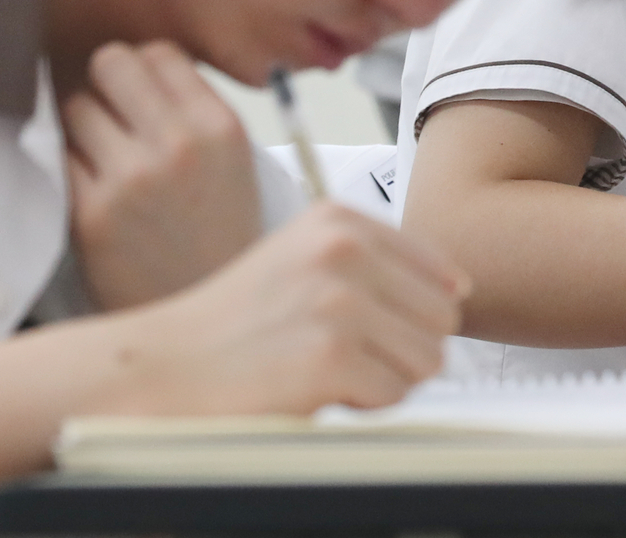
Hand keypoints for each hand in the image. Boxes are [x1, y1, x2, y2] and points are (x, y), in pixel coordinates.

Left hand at [62, 40, 262, 310]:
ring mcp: (131, 179)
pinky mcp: (91, 215)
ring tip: (107, 160)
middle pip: (110, 63)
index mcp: (220, 127)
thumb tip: (138, 63)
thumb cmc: (220, 239)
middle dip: (106, 83)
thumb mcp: (235, 162)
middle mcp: (178, 145)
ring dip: (84, 127)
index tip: (140, 92)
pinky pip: (59, 157)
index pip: (158, 52)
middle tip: (112, 113)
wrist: (212, 326)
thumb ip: (193, 112)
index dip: (144, 69)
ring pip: (75, 107)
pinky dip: (71, 168)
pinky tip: (95, 190)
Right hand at [88, 202, 470, 414]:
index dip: (415, 313)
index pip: (440, 272)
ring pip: (427, 361)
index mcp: (340, 220)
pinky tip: (313, 388)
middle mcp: (343, 250)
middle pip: (443, 318)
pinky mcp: (332, 357)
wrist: (166, 366)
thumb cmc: (237, 322)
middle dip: (403, 348)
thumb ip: (378, 263)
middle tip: (343, 353)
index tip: (371, 326)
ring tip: (325, 367)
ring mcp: (339, 302)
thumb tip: (460, 287)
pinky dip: (360, 405)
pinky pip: (393, 397)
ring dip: (385, 379)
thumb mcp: (304, 260)